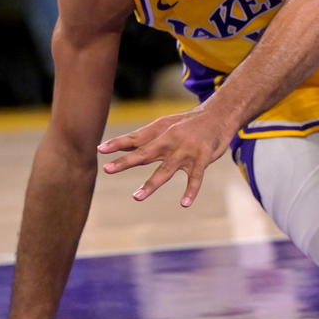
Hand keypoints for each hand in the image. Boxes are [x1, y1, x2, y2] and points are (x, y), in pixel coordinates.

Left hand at [96, 104, 235, 206]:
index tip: (100, 150)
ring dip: (151, 184)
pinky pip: (195, 178)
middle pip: (144, 153)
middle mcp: (170, 142)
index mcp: (160, 133)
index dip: (117, 144)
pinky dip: (191, 191)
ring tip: (136, 197)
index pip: (135, 138)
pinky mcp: (202, 159)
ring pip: (166, 170)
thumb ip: (147, 137)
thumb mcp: (167, 125)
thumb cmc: (189, 123)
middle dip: (126, 162)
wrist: (219, 115)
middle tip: (107, 169)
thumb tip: (124, 145)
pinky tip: (185, 203)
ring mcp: (186, 151)